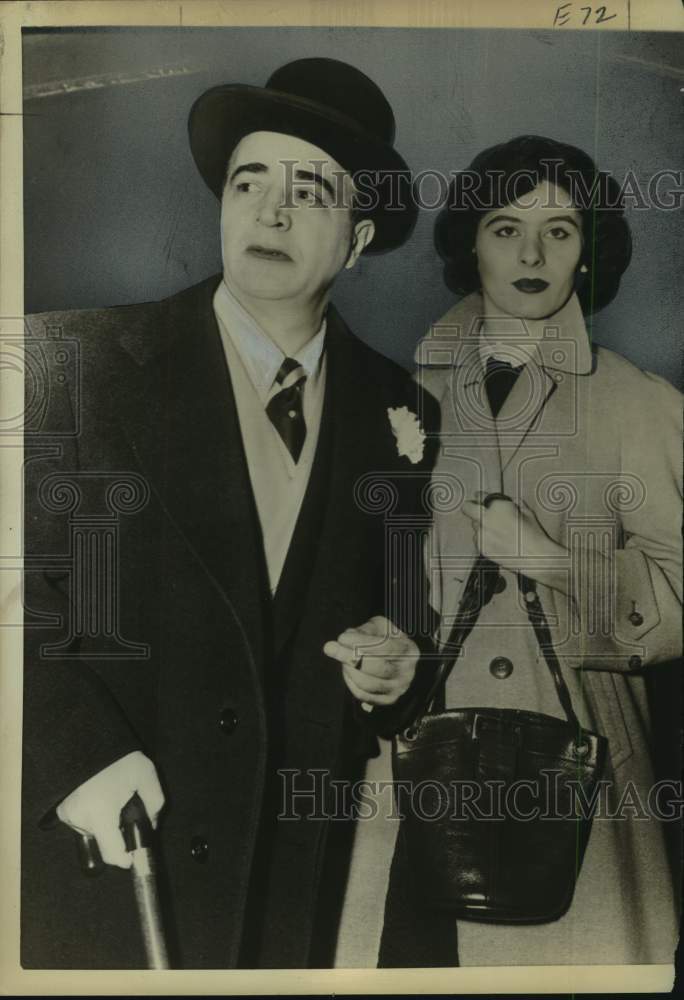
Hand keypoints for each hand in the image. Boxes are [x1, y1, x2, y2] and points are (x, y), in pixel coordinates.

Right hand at [56, 751, 164, 868]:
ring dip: (105, 823)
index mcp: (100, 813)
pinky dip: (94, 816)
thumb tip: (152, 824)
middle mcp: (80, 818)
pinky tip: (99, 797)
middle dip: (117, 832)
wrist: (88, 739)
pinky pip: (83, 822)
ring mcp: (68, 815)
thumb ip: (155, 803)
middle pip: (104, 842)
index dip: (126, 858)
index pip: (112, 854)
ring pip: (94, 832)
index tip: (134, 855)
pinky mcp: (61, 810)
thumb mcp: (146, 775)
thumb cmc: (118, 757)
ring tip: (111, 798)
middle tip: (125, 809)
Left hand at [323, 616, 418, 706]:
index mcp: (408, 650)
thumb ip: (366, 630)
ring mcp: (398, 688)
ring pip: (367, 684)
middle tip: (331, 648)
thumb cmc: (387, 640)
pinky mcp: (387, 700)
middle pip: (376, 668)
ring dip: (349, 669)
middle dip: (349, 656)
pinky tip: (347, 670)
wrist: (399, 661)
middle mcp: (406, 672)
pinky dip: (350, 683)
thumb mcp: (381, 627)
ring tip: (341, 658)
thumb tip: (347, 637)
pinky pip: (363, 695)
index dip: (361, 643)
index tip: (342, 637)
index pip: (385, 647)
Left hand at [462, 496, 568, 590]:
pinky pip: (478, 539)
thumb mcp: (527, 512)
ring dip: (481, 526)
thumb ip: (514, 503)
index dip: (481, 497)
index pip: (480, 495)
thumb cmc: (534, 534)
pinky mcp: (481, 548)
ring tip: (497, 533)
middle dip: (471, 507)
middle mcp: (486, 518)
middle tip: (476, 510)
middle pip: (467, 508)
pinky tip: (498, 543)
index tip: (480, 499)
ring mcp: (482, 534)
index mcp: (498, 506)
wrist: (536, 557)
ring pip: (474, 526)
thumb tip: (509, 501)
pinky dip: (484, 539)